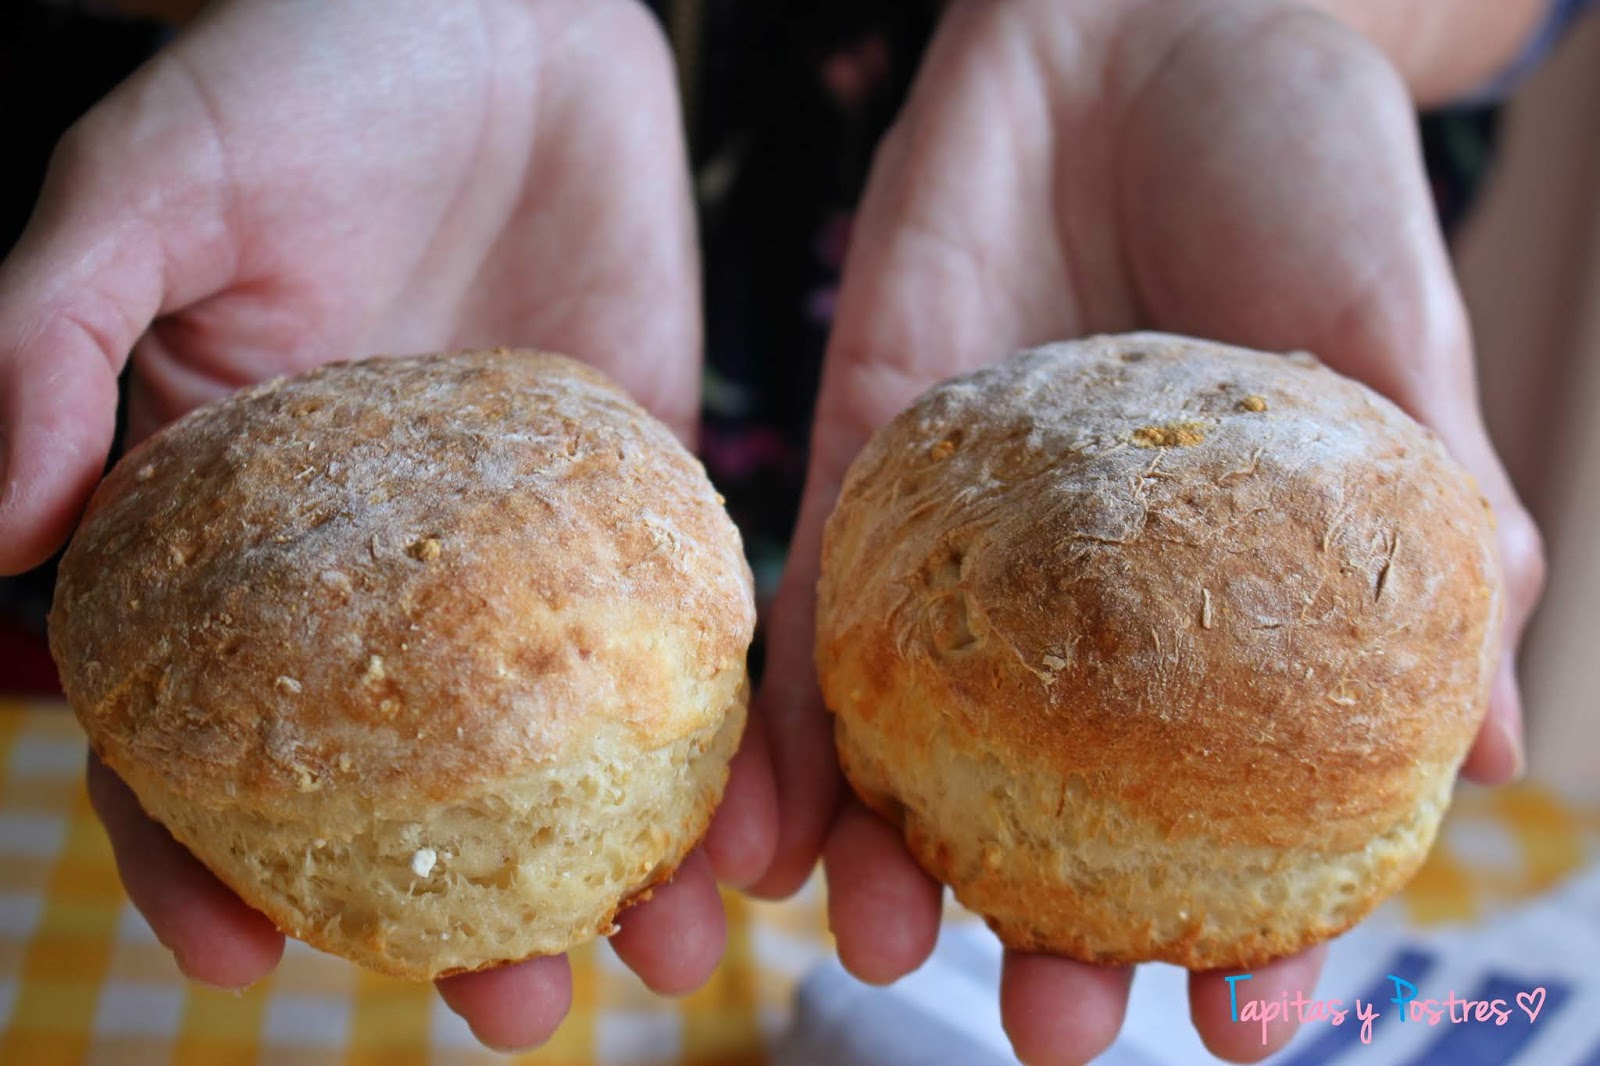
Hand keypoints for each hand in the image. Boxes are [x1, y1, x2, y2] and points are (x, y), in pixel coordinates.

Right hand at [0, 0, 718, 1048]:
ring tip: (665, 952)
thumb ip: (52, 331)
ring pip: (559, 738)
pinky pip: (683, 623)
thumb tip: (0, 531)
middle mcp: (378, 565)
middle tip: (518, 1011)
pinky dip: (721, 726)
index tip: (244, 960)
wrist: (500, 6)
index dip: (196, 851)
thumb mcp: (152, 181)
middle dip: (454, 910)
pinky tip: (760, 811)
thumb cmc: (304, 70)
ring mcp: (522, 543)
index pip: (193, 725)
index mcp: (236, 523)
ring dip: (612, 858)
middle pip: (403, 779)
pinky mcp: (649, 487)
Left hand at [739, 0, 1544, 1060]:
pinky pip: (808, 613)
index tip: (1238, 1028)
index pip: (1248, 813)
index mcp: (1237, 608)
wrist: (1148, 24)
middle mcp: (1093, 612)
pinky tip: (764, 818)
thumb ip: (1430, 532)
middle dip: (1048, 935)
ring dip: (889, 860)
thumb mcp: (1393, 344)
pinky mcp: (858, 474)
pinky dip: (784, 719)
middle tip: (1042, 1020)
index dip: (1256, 934)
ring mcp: (968, 554)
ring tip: (877, 947)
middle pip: (1063, 816)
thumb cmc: (1304, 170)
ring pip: (918, 747)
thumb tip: (1492, 758)